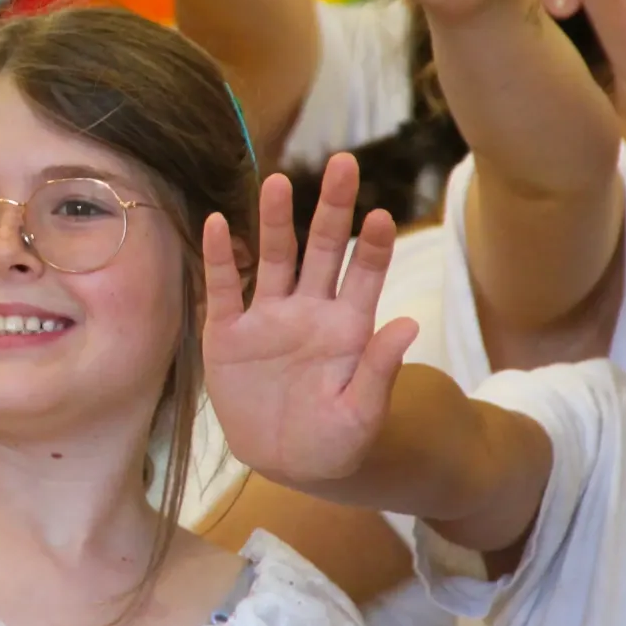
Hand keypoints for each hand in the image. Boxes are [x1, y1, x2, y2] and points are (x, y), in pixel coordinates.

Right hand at [202, 154, 418, 483]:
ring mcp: (267, 317)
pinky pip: (223, 287)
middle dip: (332, 207)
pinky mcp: (229, 332)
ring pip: (274, 257)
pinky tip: (216, 223)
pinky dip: (220, 257)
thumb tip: (408, 324)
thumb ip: (380, 370)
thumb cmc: (333, 443)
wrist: (281, 462)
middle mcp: (309, 310)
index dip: (372, 246)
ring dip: (274, 220)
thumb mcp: (361, 416)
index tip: (381, 216)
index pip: (365, 274)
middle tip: (344, 163)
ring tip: (277, 181)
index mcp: (347, 327)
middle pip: (322, 249)